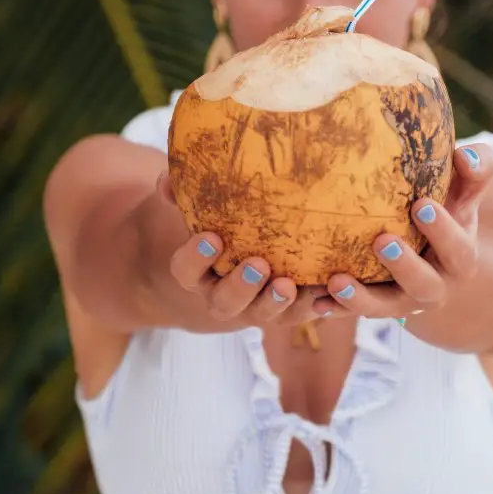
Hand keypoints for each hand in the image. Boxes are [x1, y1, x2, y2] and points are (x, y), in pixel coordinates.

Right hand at [142, 174, 322, 331]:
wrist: (228, 265)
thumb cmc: (214, 229)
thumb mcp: (196, 212)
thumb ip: (181, 196)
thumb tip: (168, 177)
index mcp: (195, 273)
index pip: (185, 270)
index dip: (196, 258)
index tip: (213, 237)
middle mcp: (220, 296)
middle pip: (224, 302)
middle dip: (241, 287)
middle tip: (259, 265)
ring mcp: (252, 308)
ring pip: (261, 315)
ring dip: (275, 302)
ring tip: (289, 285)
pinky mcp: (282, 312)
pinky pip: (296, 316)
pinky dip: (310, 307)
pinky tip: (324, 295)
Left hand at [311, 144, 492, 320]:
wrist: (436, 260)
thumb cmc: (448, 210)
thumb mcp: (465, 193)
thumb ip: (477, 169)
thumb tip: (466, 156)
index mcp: (460, 258)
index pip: (457, 248)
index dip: (442, 230)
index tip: (421, 205)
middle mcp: (434, 285)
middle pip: (423, 284)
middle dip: (403, 266)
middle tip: (382, 241)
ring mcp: (402, 301)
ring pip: (384, 307)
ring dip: (361, 298)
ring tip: (336, 281)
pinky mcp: (375, 307)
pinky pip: (353, 313)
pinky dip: (334, 309)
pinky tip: (314, 301)